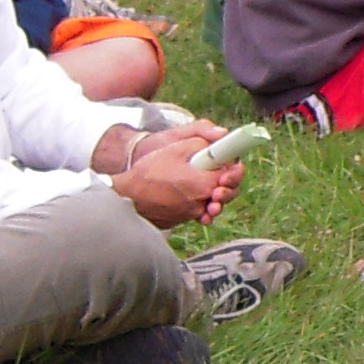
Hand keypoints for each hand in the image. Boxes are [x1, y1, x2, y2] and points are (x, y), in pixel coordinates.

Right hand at [109, 120, 237, 228]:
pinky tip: (198, 202)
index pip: (233, 177)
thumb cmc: (150, 171)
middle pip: (227, 194)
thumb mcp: (176, 148)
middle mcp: (201, 202)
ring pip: (213, 205)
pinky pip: (198, 213)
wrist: (127, 196)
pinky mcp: (182, 220)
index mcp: (204, 183)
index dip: (236, 169)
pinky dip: (201, 207)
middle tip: (222, 175)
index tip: (232, 163)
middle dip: (228, 184)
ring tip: (210, 189)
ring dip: (215, 197)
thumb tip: (218, 143)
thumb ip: (201, 144)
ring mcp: (192, 214)